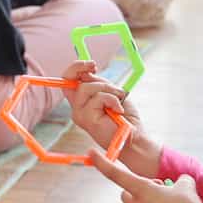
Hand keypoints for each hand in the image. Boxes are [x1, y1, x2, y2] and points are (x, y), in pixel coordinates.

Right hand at [63, 59, 158, 176]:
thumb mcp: (112, 93)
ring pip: (86, 87)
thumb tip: (88, 72)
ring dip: (107, 89)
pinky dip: (112, 100)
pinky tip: (118, 110)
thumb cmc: (125, 117)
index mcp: (82, 101)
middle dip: (82, 69)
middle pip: (68, 80)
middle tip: (96, 67)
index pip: (68, 80)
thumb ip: (99, 84)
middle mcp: (77, 108)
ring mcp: (80, 114)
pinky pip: (98, 98)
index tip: (93, 65)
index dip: (76, 68)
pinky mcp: (86, 119)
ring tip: (119, 100)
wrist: (134, 137)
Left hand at [89, 148, 202, 202]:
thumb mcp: (186, 184)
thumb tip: (180, 183)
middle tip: (159, 186)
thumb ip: (179, 180)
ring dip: (150, 200)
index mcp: (141, 190)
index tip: (90, 153)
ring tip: (172, 200)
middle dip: (137, 188)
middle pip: (126, 192)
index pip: (116, 174)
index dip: (102, 162)